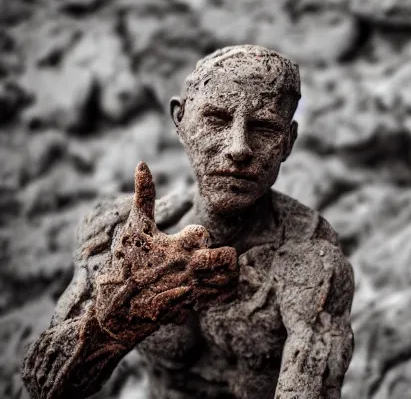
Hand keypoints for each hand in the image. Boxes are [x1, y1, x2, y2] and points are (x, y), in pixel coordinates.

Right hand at [93, 162, 238, 344]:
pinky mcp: (192, 308)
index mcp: (174, 248)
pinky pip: (221, 299)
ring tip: (215, 269)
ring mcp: (191, 291)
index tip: (188, 239)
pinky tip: (210, 285)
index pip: (203, 234)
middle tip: (214, 254)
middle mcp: (187, 270)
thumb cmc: (125, 263)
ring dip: (227, 273)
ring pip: (230, 280)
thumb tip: (142, 164)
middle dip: (227, 254)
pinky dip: (222, 291)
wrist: (115, 311)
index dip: (199, 235)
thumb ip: (144, 196)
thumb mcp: (133, 227)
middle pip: (228, 258)